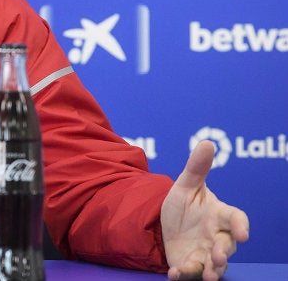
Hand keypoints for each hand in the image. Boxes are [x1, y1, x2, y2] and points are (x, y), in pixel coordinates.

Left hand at [161, 140, 249, 280]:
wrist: (167, 224)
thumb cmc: (185, 204)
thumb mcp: (186, 185)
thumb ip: (196, 168)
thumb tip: (207, 142)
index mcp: (219, 215)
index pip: (235, 218)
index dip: (240, 226)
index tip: (242, 233)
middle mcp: (216, 236)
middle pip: (226, 246)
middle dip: (223, 252)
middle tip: (218, 256)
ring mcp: (204, 253)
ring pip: (214, 264)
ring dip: (212, 270)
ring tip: (208, 275)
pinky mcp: (190, 264)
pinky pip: (190, 271)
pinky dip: (183, 274)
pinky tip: (174, 274)